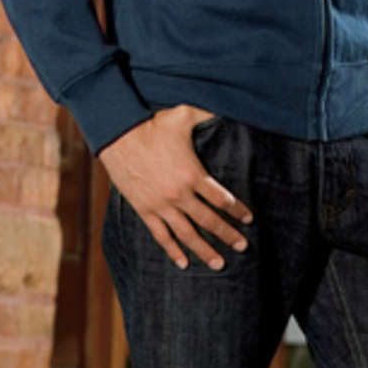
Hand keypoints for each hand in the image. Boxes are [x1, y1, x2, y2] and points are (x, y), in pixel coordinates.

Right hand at [98, 104, 252, 270]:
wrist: (118, 135)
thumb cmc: (152, 123)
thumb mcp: (184, 115)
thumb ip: (207, 112)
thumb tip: (227, 103)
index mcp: (193, 173)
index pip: (221, 198)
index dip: (237, 210)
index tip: (249, 219)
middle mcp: (179, 194)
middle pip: (209, 221)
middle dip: (228, 234)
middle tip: (243, 247)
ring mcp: (161, 205)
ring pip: (187, 234)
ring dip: (205, 250)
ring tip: (219, 264)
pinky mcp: (144, 210)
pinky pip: (161, 236)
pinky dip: (173, 250)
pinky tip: (183, 262)